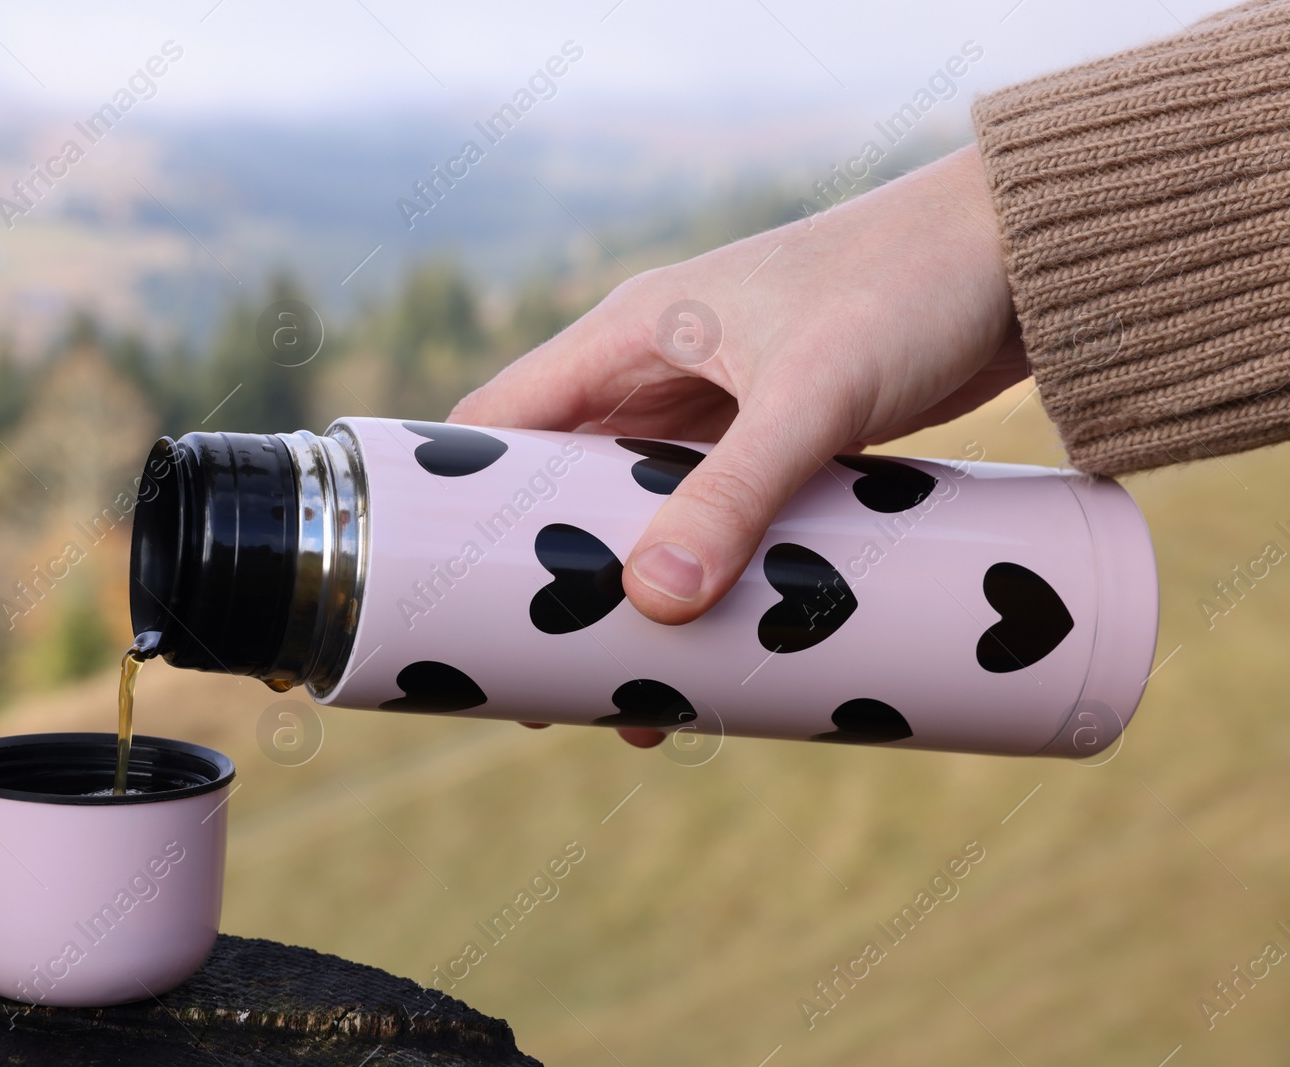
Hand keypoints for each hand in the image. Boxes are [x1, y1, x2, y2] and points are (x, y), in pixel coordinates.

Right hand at [452, 144, 1019, 625]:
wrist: (1024, 258)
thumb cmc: (908, 287)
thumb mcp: (812, 393)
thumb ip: (736, 493)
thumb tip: (656, 603)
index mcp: (629, 332)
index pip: (503, 420)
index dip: (464, 503)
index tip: (454, 595)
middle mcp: (657, 371)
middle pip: (566, 486)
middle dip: (554, 577)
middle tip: (550, 677)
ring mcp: (719, 411)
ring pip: (639, 516)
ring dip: (631, 594)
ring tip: (635, 692)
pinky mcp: (778, 442)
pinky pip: (712, 522)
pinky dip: (700, 580)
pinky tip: (713, 646)